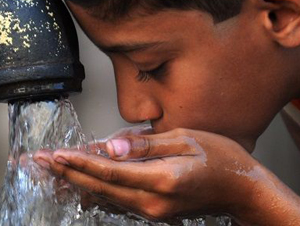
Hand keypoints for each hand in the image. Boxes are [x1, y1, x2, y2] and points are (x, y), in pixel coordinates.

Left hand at [33, 128, 299, 224]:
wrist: (241, 189)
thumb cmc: (220, 158)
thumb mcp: (185, 139)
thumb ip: (146, 145)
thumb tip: (113, 146)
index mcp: (163, 178)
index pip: (111, 170)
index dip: (81, 162)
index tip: (57, 156)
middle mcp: (154, 200)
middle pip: (102, 187)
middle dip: (70, 174)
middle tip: (44, 164)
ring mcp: (154, 210)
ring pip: (107, 197)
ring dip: (80, 183)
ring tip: (56, 172)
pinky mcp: (156, 211)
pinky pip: (120, 201)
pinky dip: (99, 191)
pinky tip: (85, 185)